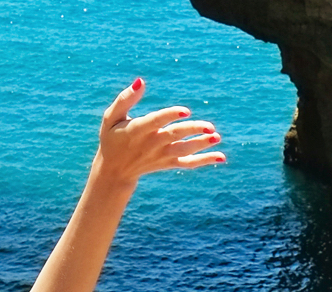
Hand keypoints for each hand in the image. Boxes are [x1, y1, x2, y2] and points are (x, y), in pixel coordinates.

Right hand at [90, 77, 225, 183]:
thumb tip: (141, 81)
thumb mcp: (110, 117)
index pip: (155, 122)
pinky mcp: (168, 163)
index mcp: (136, 130)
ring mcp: (160, 156)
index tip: (185, 111)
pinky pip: (187, 164)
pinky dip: (204, 161)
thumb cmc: (112, 137)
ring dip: (200, 145)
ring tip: (216, 137)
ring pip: (183, 151)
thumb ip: (125, 99)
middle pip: (173, 136)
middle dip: (192, 131)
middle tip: (210, 126)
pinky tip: (221, 157)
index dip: (170, 116)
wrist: (113, 171)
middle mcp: (150, 144)